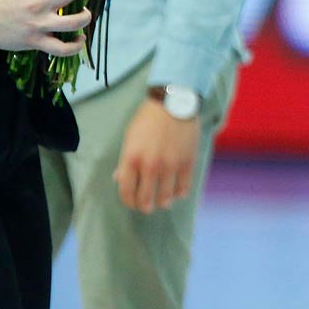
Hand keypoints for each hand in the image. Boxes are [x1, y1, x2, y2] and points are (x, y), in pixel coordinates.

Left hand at [114, 94, 200, 213]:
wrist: (174, 102)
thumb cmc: (148, 119)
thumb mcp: (130, 138)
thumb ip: (125, 161)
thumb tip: (120, 180)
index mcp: (131, 159)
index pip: (126, 192)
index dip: (128, 201)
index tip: (132, 202)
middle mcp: (150, 165)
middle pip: (145, 200)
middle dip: (144, 206)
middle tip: (147, 206)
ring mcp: (171, 165)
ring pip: (166, 198)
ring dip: (163, 202)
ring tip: (163, 200)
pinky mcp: (188, 162)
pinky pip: (184, 188)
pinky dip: (180, 193)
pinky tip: (177, 192)